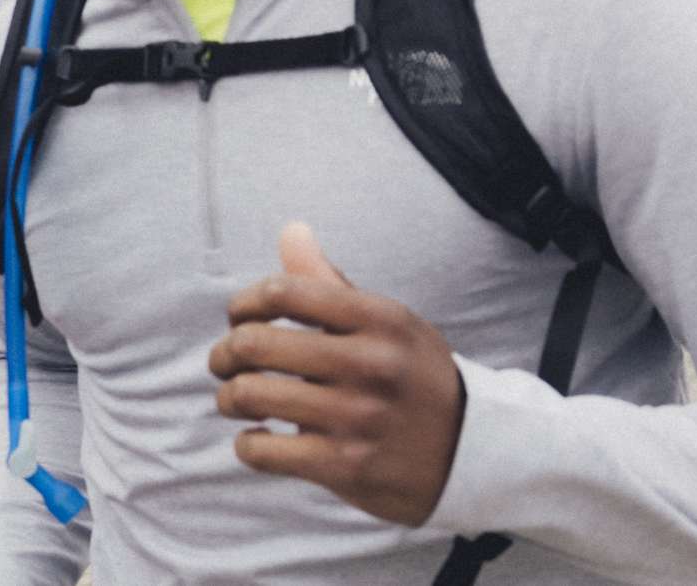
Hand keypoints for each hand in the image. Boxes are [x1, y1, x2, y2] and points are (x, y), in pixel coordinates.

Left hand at [207, 222, 464, 526]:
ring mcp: (357, 417)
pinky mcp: (346, 465)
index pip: (283, 291)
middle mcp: (369, 364)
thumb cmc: (414, 378)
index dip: (243, 303)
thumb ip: (331, 283)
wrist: (474, 453)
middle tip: (223, 363)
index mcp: (379, 319)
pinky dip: (247, 445)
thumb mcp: (389, 324)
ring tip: (235, 400)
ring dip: (228, 398)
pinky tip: (258, 438)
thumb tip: (291, 231)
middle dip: (223, 354)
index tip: (239, 318)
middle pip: (254, 342)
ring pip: (250, 395)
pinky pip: (263, 451)